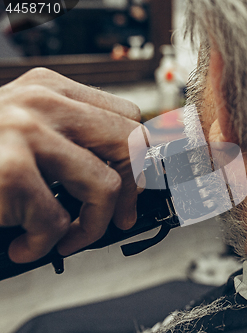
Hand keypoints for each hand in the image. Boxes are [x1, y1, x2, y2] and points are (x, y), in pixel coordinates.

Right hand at [0, 68, 141, 262]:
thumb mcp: (28, 134)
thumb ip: (73, 142)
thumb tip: (132, 178)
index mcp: (50, 89)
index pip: (127, 116)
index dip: (139, 157)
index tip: (135, 186)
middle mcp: (41, 102)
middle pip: (129, 143)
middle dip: (131, 190)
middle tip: (116, 217)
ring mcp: (24, 133)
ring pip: (105, 186)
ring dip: (91, 226)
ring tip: (65, 238)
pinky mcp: (8, 170)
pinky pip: (58, 221)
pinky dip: (44, 245)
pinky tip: (22, 243)